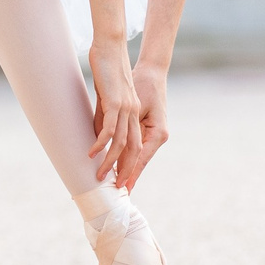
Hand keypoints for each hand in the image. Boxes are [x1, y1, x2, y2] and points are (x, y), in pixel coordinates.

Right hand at [87, 36, 139, 183]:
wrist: (111, 47)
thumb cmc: (107, 70)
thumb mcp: (106, 98)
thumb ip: (104, 117)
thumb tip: (98, 135)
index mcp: (134, 113)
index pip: (136, 145)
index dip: (131, 165)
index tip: (122, 181)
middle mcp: (134, 114)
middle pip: (134, 151)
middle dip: (125, 171)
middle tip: (116, 188)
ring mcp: (127, 109)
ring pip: (122, 144)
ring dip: (111, 162)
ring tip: (100, 175)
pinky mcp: (116, 103)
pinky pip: (109, 130)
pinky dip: (101, 144)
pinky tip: (92, 153)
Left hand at [116, 60, 169, 189]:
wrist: (152, 73)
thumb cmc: (144, 86)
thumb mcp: (134, 106)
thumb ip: (124, 124)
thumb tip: (107, 139)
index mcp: (157, 133)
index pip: (140, 158)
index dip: (129, 172)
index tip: (121, 185)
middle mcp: (157, 136)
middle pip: (139, 160)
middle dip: (127, 175)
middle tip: (116, 191)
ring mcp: (154, 134)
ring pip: (136, 155)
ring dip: (126, 168)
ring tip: (116, 183)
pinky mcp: (148, 129)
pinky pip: (136, 146)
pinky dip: (126, 155)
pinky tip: (118, 164)